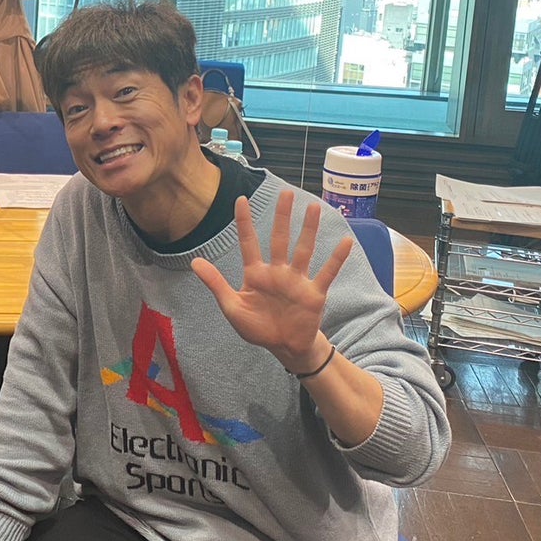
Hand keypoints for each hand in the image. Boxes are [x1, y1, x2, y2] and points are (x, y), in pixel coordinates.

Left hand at [190, 190, 351, 371]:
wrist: (284, 348)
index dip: (244, 222)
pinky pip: (327, 272)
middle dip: (282, 216)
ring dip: (309, 229)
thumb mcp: (232, 307)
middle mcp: (278, 272)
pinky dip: (336, 258)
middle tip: (286, 193)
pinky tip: (346, 241)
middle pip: (280, 238)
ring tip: (314, 207)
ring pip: (304, 249)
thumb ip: (216, 283)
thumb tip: (194, 262)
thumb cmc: (258, 328)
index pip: (248, 242)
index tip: (241, 199)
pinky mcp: (314, 293)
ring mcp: (297, 281)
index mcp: (256, 274)